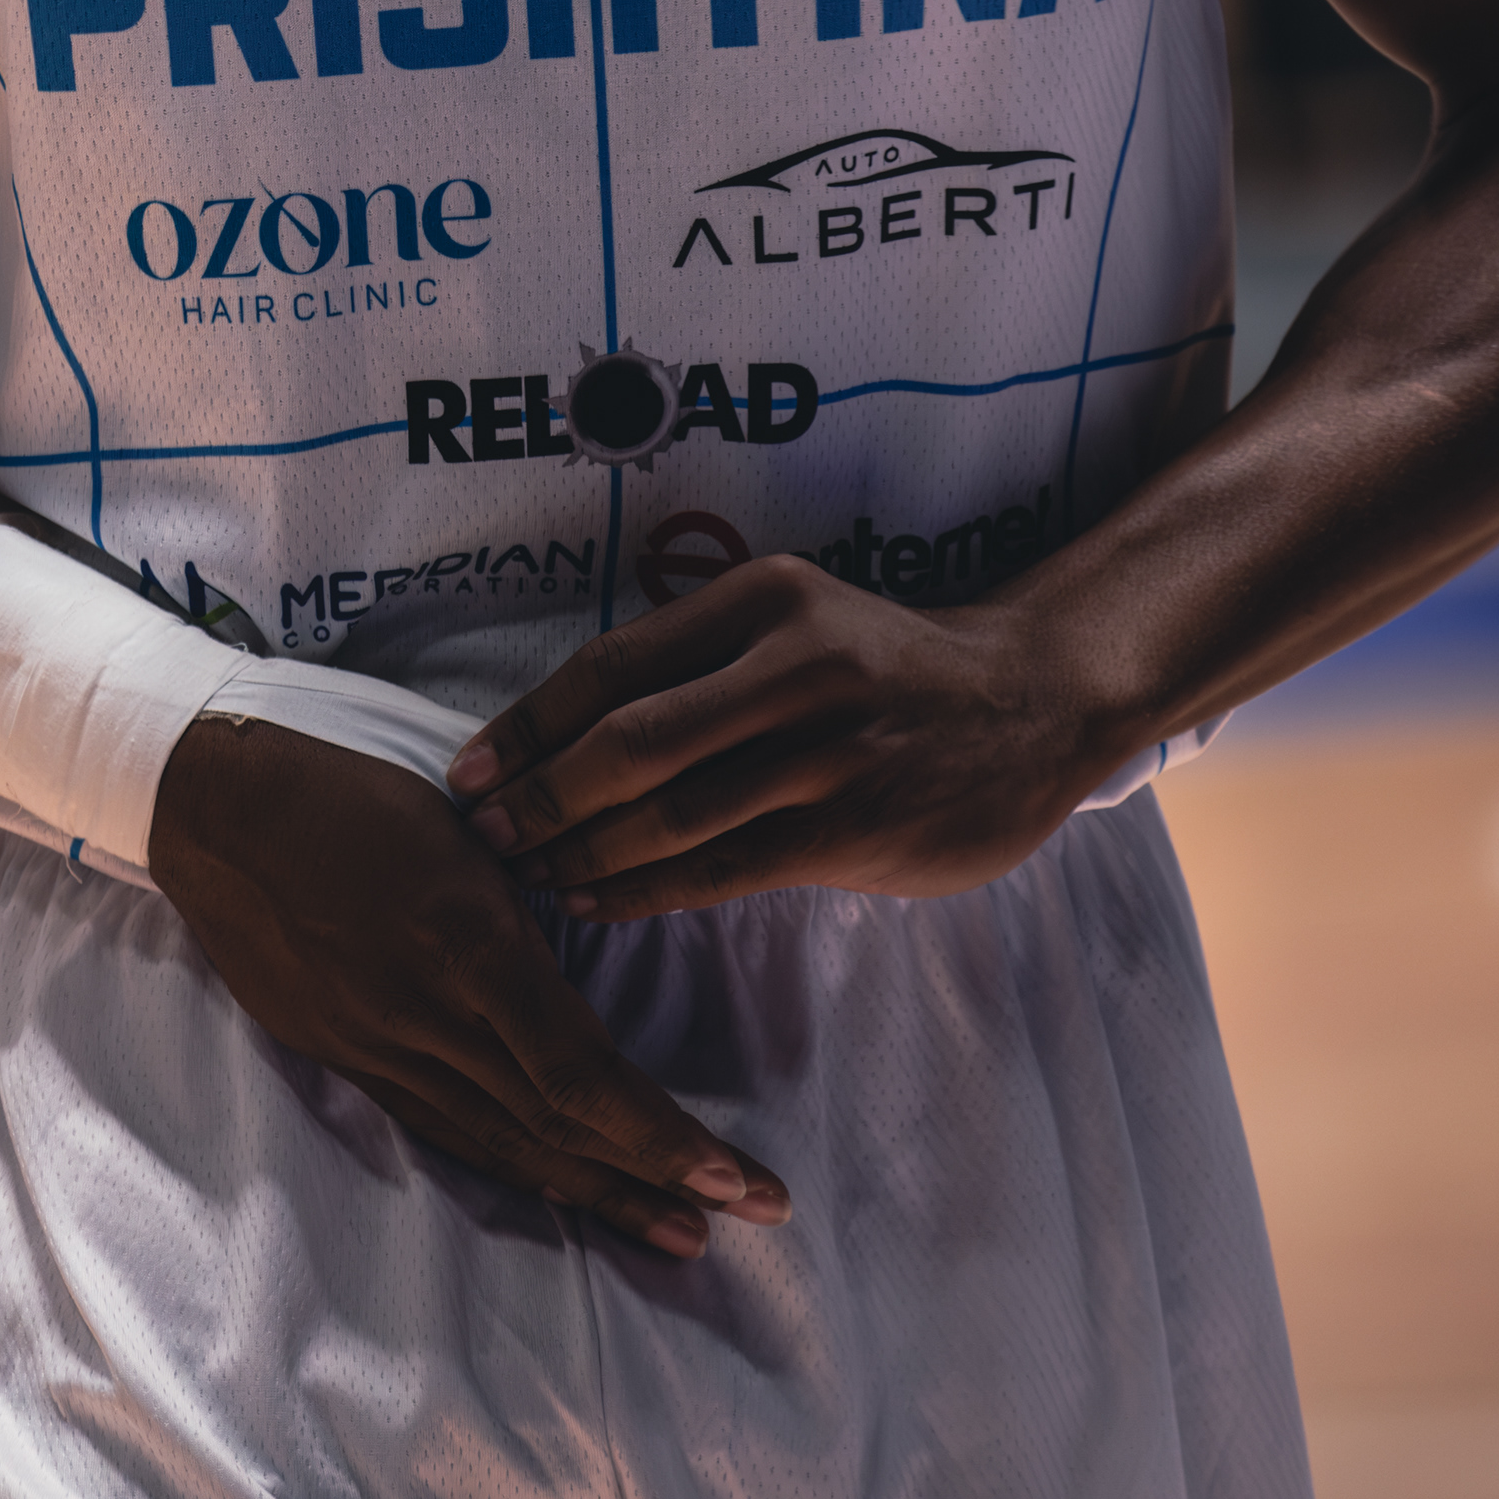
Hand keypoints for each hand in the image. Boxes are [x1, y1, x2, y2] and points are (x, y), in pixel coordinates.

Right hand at [147, 720, 788, 1255]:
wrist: (215, 807)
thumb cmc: (351, 784)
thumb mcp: (463, 823)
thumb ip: (530, 903)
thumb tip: (595, 961)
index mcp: (468, 943)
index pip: (581, 1074)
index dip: (659, 1138)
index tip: (732, 1177)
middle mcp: (427, 1016)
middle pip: (555, 1127)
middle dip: (656, 1179)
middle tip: (746, 1212)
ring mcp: (382, 1048)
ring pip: (504, 1144)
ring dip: (596, 1194)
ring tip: (674, 1230)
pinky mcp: (348, 1060)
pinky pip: (446, 1133)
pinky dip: (516, 1169)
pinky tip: (565, 1190)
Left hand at [449, 555, 1134, 914]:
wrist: (1031, 703)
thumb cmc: (883, 670)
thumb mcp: (793, 625)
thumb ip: (695, 663)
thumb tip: (558, 732)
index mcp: (761, 599)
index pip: (611, 665)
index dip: (528, 726)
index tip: (467, 772)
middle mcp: (793, 663)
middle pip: (629, 741)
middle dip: (541, 796)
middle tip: (483, 837)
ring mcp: (830, 748)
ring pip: (672, 813)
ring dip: (583, 852)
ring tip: (530, 876)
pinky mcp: (856, 825)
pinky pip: (725, 867)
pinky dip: (648, 889)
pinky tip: (600, 899)